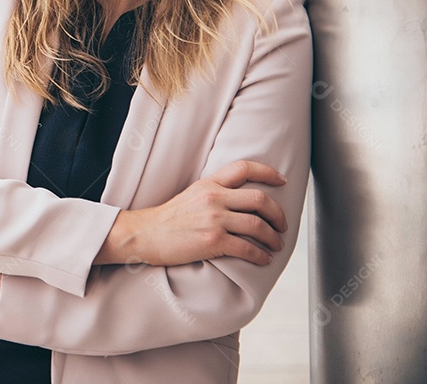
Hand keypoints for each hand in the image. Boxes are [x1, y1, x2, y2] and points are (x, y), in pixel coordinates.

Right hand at [96, 160, 288, 267]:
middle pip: (260, 199)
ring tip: (276, 245)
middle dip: (278, 214)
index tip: (282, 181)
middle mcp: (214, 198)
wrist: (144, 234)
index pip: (244, 168)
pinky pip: (247, 248)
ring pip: (258, 225)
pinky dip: (260, 255)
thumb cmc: (167, 220)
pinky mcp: (213, 241)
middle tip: (282, 225)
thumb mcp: (191, 195)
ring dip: (273, 238)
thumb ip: (214, 193)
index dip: (268, 172)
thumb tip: (239, 200)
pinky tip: (263, 259)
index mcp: (208, 184)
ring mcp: (214, 219)